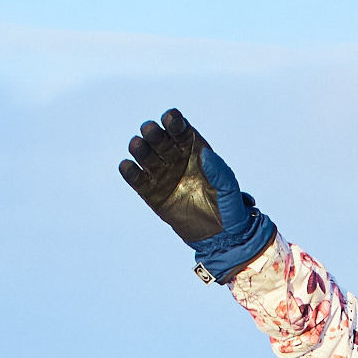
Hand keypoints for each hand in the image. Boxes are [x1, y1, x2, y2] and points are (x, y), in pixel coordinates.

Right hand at [119, 109, 276, 283]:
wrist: (221, 238)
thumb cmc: (230, 209)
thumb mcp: (230, 188)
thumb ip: (219, 170)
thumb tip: (204, 154)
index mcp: (194, 150)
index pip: (180, 129)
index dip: (173, 121)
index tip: (171, 120)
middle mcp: (175, 159)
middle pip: (159, 139)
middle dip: (153, 132)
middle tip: (150, 131)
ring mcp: (163, 176)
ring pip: (145, 156)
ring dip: (139, 148)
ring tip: (137, 145)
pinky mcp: (152, 195)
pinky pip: (137, 181)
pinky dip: (130, 173)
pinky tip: (127, 166)